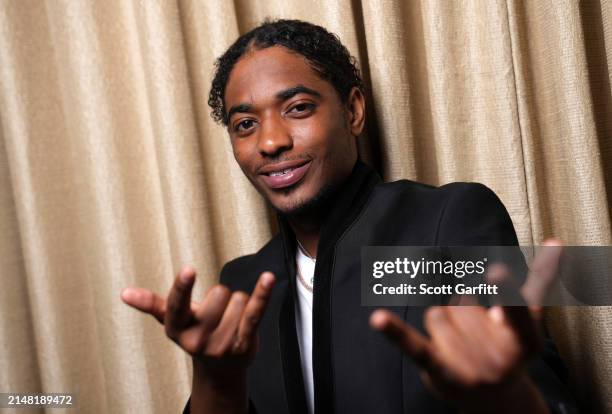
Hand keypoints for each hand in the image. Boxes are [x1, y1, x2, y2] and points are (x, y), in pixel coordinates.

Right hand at [121, 267, 274, 413]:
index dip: (183, 286)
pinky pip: (255, 312)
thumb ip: (152, 303)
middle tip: (217, 311)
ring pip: (238, 299)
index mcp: (177, 328)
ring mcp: (221, 344)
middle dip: (221, 295)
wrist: (219, 368)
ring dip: (239, 302)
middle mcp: (197, 339)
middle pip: (218, 293)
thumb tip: (125, 293)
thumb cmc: (196, 334)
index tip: (189, 269)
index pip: (177, 304)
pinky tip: (268, 280)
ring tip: (230, 319)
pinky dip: (263, 294)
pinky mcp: (244, 344)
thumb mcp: (174, 320)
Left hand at [370, 239, 562, 412]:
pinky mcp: (438, 372)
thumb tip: (555, 241)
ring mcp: (468, 368)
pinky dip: (394, 332)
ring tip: (460, 348)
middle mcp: (498, 357)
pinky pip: (413, 346)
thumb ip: (539, 282)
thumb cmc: (509, 349)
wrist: (495, 402)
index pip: (512, 310)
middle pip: (461, 302)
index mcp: (524, 340)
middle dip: (465, 312)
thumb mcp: (527, 319)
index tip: (494, 270)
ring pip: (436, 314)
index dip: (503, 290)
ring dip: (443, 325)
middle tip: (477, 337)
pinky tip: (378, 318)